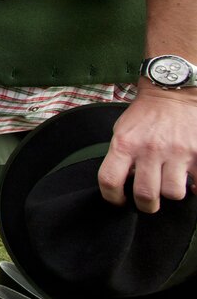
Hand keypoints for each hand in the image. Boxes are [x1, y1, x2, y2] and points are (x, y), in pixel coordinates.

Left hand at [100, 88, 196, 211]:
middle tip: (149, 202)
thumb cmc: (145, 115)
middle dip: (146, 205)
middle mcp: (150, 149)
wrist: (173, 94)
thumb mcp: (122, 131)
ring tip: (170, 183)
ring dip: (171, 193)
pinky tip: (191, 181)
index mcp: (125, 144)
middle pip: (146, 195)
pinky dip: (196, 187)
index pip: (110, 180)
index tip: (119, 201)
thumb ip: (121, 156)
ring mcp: (177, 152)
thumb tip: (124, 184)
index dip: (112, 197)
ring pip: (173, 193)